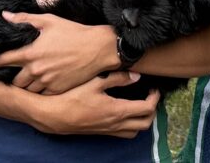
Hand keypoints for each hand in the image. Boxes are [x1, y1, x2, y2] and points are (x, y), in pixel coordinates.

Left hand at [0, 12, 118, 93]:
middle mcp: (36, 70)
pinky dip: (38, 90)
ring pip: (27, 89)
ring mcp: (47, 82)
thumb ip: (24, 19)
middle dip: (11, 78)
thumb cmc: (73, 32)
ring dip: (25, 85)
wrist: (97, 49)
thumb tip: (5, 16)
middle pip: (14, 81)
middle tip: (11, 74)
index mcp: (30, 53)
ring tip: (27, 79)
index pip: (3, 61)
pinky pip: (41, 94)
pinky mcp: (57, 90)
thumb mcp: (48, 21)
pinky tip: (41, 83)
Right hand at [30, 71, 159, 137]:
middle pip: (146, 123)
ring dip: (142, 120)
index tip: (154, 88)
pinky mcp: (102, 132)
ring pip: (136, 131)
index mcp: (117, 111)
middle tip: (150, 96)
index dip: (154, 98)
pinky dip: (131, 125)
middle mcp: (116, 124)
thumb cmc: (72, 97)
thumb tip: (136, 75)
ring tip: (140, 105)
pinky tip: (124, 113)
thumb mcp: (95, 82)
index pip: (146, 108)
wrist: (54, 116)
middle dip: (152, 110)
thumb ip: (117, 78)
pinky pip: (124, 133)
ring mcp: (109, 130)